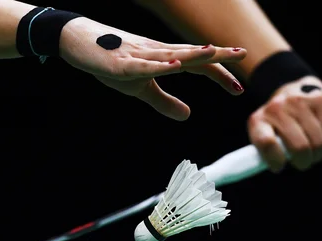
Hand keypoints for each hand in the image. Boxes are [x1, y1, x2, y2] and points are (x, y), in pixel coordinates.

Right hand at [58, 17, 246, 120]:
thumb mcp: (140, 88)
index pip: (198, 66)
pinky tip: (173, 65)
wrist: (79, 43)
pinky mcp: (123, 63)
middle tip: (242, 54)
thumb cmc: (111, 63)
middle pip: (191, 55)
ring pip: (170, 53)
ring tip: (212, 52)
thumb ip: (164, 102)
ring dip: (191, 53)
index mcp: (164, 59)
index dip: (219, 75)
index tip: (238, 89)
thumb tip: (188, 116)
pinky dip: (159, 64)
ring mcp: (140, 56)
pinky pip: (144, 64)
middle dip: (216, 55)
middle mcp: (157, 53)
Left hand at [247, 76, 321, 171]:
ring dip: (319, 154)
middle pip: (299, 147)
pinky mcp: (320, 98)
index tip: (279, 167)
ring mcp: (299, 102)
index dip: (275, 160)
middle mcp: (276, 108)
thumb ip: (268, 150)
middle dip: (304, 161)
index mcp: (258, 121)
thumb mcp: (265, 134)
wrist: (293, 90)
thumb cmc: (278, 122)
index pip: (267, 143)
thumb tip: (277, 167)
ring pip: (318, 142)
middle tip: (304, 163)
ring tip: (315, 153)